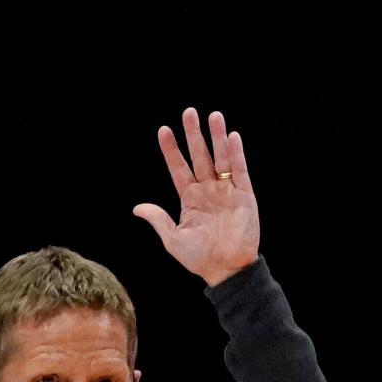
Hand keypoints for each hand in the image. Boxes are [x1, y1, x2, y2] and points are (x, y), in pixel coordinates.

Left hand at [133, 109, 258, 285]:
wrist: (227, 269)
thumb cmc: (199, 258)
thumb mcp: (173, 239)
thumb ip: (158, 219)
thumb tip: (137, 208)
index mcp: (190, 199)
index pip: (178, 168)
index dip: (171, 150)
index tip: (163, 131)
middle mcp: (208, 191)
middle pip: (199, 156)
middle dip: (194, 135)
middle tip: (189, 112)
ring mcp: (226, 191)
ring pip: (220, 158)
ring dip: (217, 137)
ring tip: (213, 116)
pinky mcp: (244, 195)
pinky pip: (239, 170)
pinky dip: (236, 154)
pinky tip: (231, 137)